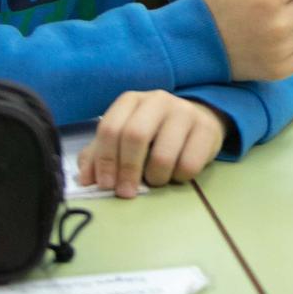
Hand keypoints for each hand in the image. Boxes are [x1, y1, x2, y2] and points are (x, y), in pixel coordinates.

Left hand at [76, 91, 224, 197]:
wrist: (196, 120)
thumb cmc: (153, 133)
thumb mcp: (123, 138)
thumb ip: (99, 155)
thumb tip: (85, 179)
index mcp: (132, 100)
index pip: (110, 127)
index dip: (104, 160)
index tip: (104, 185)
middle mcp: (158, 100)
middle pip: (135, 136)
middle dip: (127, 170)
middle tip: (126, 193)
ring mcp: (185, 112)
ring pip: (163, 155)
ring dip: (155, 178)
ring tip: (155, 180)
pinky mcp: (207, 129)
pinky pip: (189, 165)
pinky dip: (179, 178)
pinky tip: (177, 173)